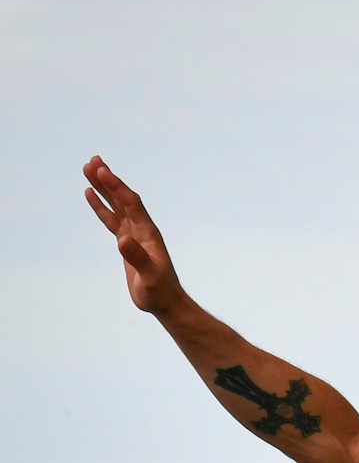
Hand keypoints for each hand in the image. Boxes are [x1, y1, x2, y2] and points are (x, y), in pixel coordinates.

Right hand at [84, 157, 184, 313]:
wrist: (166, 303)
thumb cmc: (160, 292)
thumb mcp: (150, 277)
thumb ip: (138, 258)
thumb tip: (122, 241)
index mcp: (148, 233)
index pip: (131, 204)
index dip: (117, 187)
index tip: (102, 170)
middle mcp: (142, 229)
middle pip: (123, 198)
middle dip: (108, 179)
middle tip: (93, 160)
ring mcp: (134, 234)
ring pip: (116, 205)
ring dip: (103, 187)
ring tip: (88, 169)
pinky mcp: (127, 242)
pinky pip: (111, 219)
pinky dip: (101, 206)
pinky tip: (90, 194)